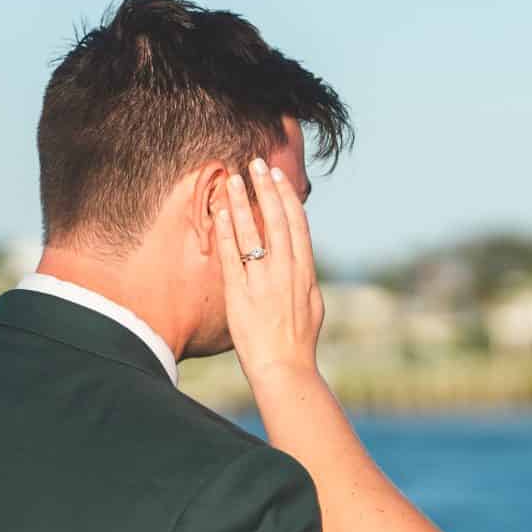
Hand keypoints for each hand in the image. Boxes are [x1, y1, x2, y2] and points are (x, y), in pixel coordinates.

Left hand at [211, 157, 324, 383]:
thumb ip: (306, 280)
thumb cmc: (299, 342)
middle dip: (266, 189)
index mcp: (305, 272)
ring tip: (232, 178)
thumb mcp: (313, 306)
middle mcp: (286, 271)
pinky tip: (218, 213)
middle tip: (256, 163)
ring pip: (252, 232)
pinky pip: (231, 256)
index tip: (278, 177)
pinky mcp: (240, 294)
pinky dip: (226, 232)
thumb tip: (304, 263)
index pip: (296, 225)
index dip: (286, 198)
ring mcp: (263, 281)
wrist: (285, 368)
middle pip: (276, 220)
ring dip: (242, 203)